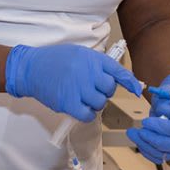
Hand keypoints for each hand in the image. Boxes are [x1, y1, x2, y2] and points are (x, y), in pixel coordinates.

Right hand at [5, 44, 142, 120]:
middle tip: (92, 88)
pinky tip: (80, 107)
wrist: (32, 68)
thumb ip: (98, 65)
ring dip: (94, 102)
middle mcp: (89, 73)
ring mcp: (79, 88)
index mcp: (94, 59)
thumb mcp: (81, 54)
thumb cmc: (57, 60)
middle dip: (104, 91)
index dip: (130, 82)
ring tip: (82, 96)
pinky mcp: (68, 103)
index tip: (137, 90)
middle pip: (110, 89)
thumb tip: (117, 79)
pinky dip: (86, 113)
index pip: (118, 71)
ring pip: (100, 103)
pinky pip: (88, 114)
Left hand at [127, 73, 169, 162]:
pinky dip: (147, 151)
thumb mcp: (168, 91)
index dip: (163, 127)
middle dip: (155, 140)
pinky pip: (160, 157)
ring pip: (166, 154)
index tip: (146, 122)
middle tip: (140, 131)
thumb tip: (164, 113)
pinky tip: (138, 140)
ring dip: (146, 145)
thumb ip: (166, 103)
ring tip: (133, 133)